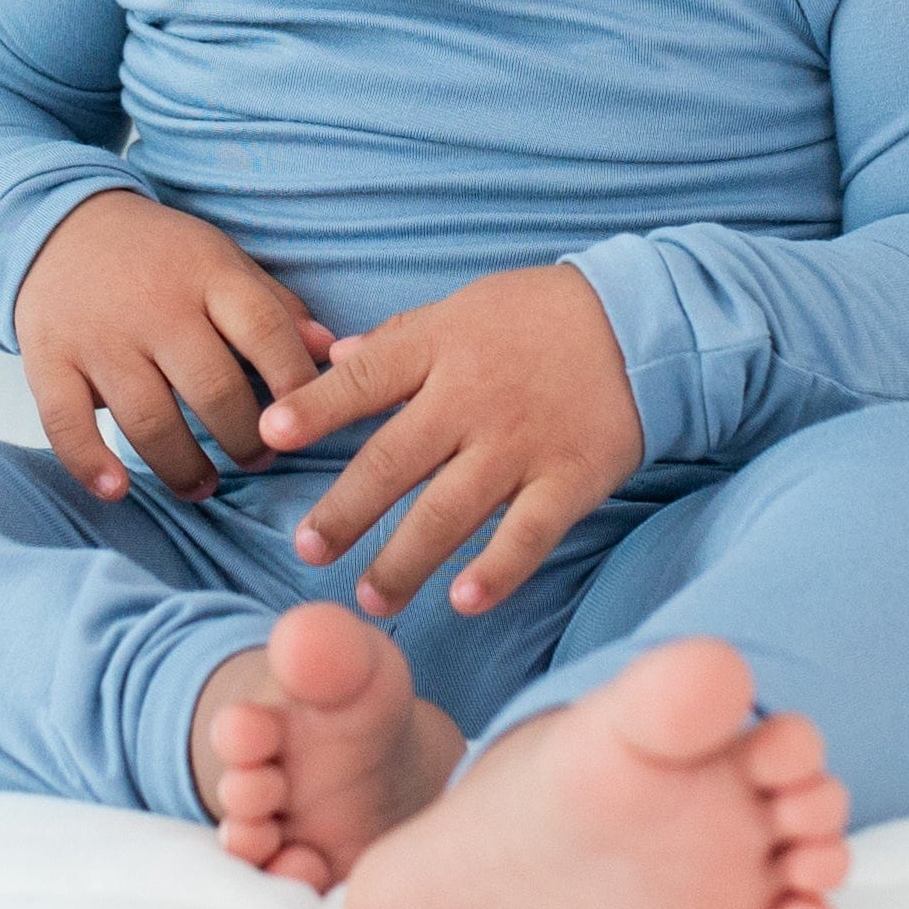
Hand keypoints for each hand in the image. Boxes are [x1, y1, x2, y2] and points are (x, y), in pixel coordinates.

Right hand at [12, 188, 337, 503]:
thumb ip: (274, 306)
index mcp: (206, 273)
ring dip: (183, 466)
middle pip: (213, 388)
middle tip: (258, 459)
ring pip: (149, 419)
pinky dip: (91, 464)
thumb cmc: (159, 254)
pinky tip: (118, 490)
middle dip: (245, 439)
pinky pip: (67, 423)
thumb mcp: (220, 259)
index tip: (309, 419)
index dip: (294, 380)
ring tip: (203, 484)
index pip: (263, 329)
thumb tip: (331, 351)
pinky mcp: (49, 358)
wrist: (60, 223)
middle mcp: (155, 305)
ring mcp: (99, 335)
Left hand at [254, 264, 643, 619]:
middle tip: (307, 549)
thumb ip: (398, 340)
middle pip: (395, 459)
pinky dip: (497, 569)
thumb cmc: (537, 315)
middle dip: (346, 509)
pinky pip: (528, 532)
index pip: (365, 380)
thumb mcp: (462, 308)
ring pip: (450, 509)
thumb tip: (334, 358)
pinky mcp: (569, 478)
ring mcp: (521, 442)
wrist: (639, 319)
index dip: (315, 406)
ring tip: (368, 597)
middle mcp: (472, 397)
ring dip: (405, 559)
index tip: (269, 433)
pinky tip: (464, 600)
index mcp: (440, 347)